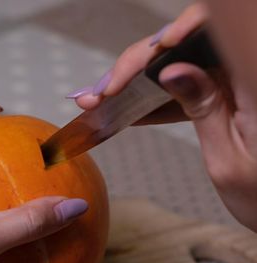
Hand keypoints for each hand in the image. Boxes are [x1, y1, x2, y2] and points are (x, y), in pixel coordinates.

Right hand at [67, 3, 256, 231]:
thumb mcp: (229, 157)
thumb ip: (203, 107)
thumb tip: (171, 69)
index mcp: (254, 80)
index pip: (218, 31)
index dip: (186, 28)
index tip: (156, 50)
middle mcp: (242, 71)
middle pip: (186, 46)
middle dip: (139, 64)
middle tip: (102, 92)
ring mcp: (231, 84)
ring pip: (175, 66)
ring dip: (133, 82)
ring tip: (97, 101)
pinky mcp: (221, 96)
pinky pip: (181, 88)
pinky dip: (149, 100)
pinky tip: (120, 109)